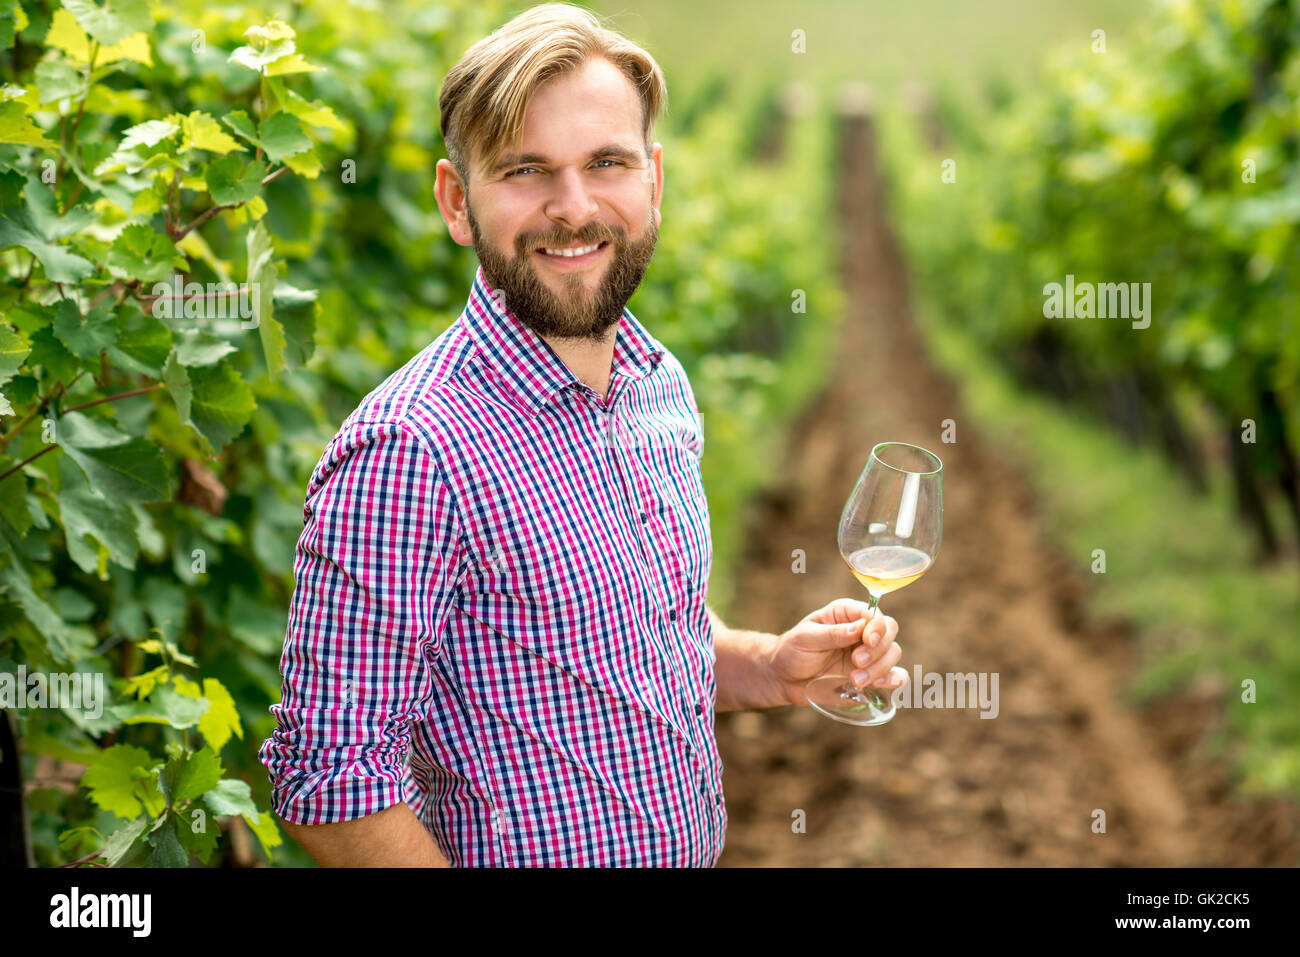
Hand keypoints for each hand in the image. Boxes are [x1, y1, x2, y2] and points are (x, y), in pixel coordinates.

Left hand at [766, 597, 904, 706]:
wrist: (784, 678)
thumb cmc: (792, 651)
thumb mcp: (806, 638)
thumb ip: (832, 633)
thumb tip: (860, 626)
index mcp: (846, 614)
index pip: (874, 614)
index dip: (876, 626)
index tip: (868, 640)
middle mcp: (861, 631)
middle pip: (889, 632)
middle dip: (877, 650)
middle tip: (856, 662)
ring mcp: (868, 654)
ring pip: (893, 654)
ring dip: (880, 668)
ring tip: (854, 680)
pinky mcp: (871, 675)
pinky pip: (894, 675)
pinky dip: (895, 680)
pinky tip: (883, 685)